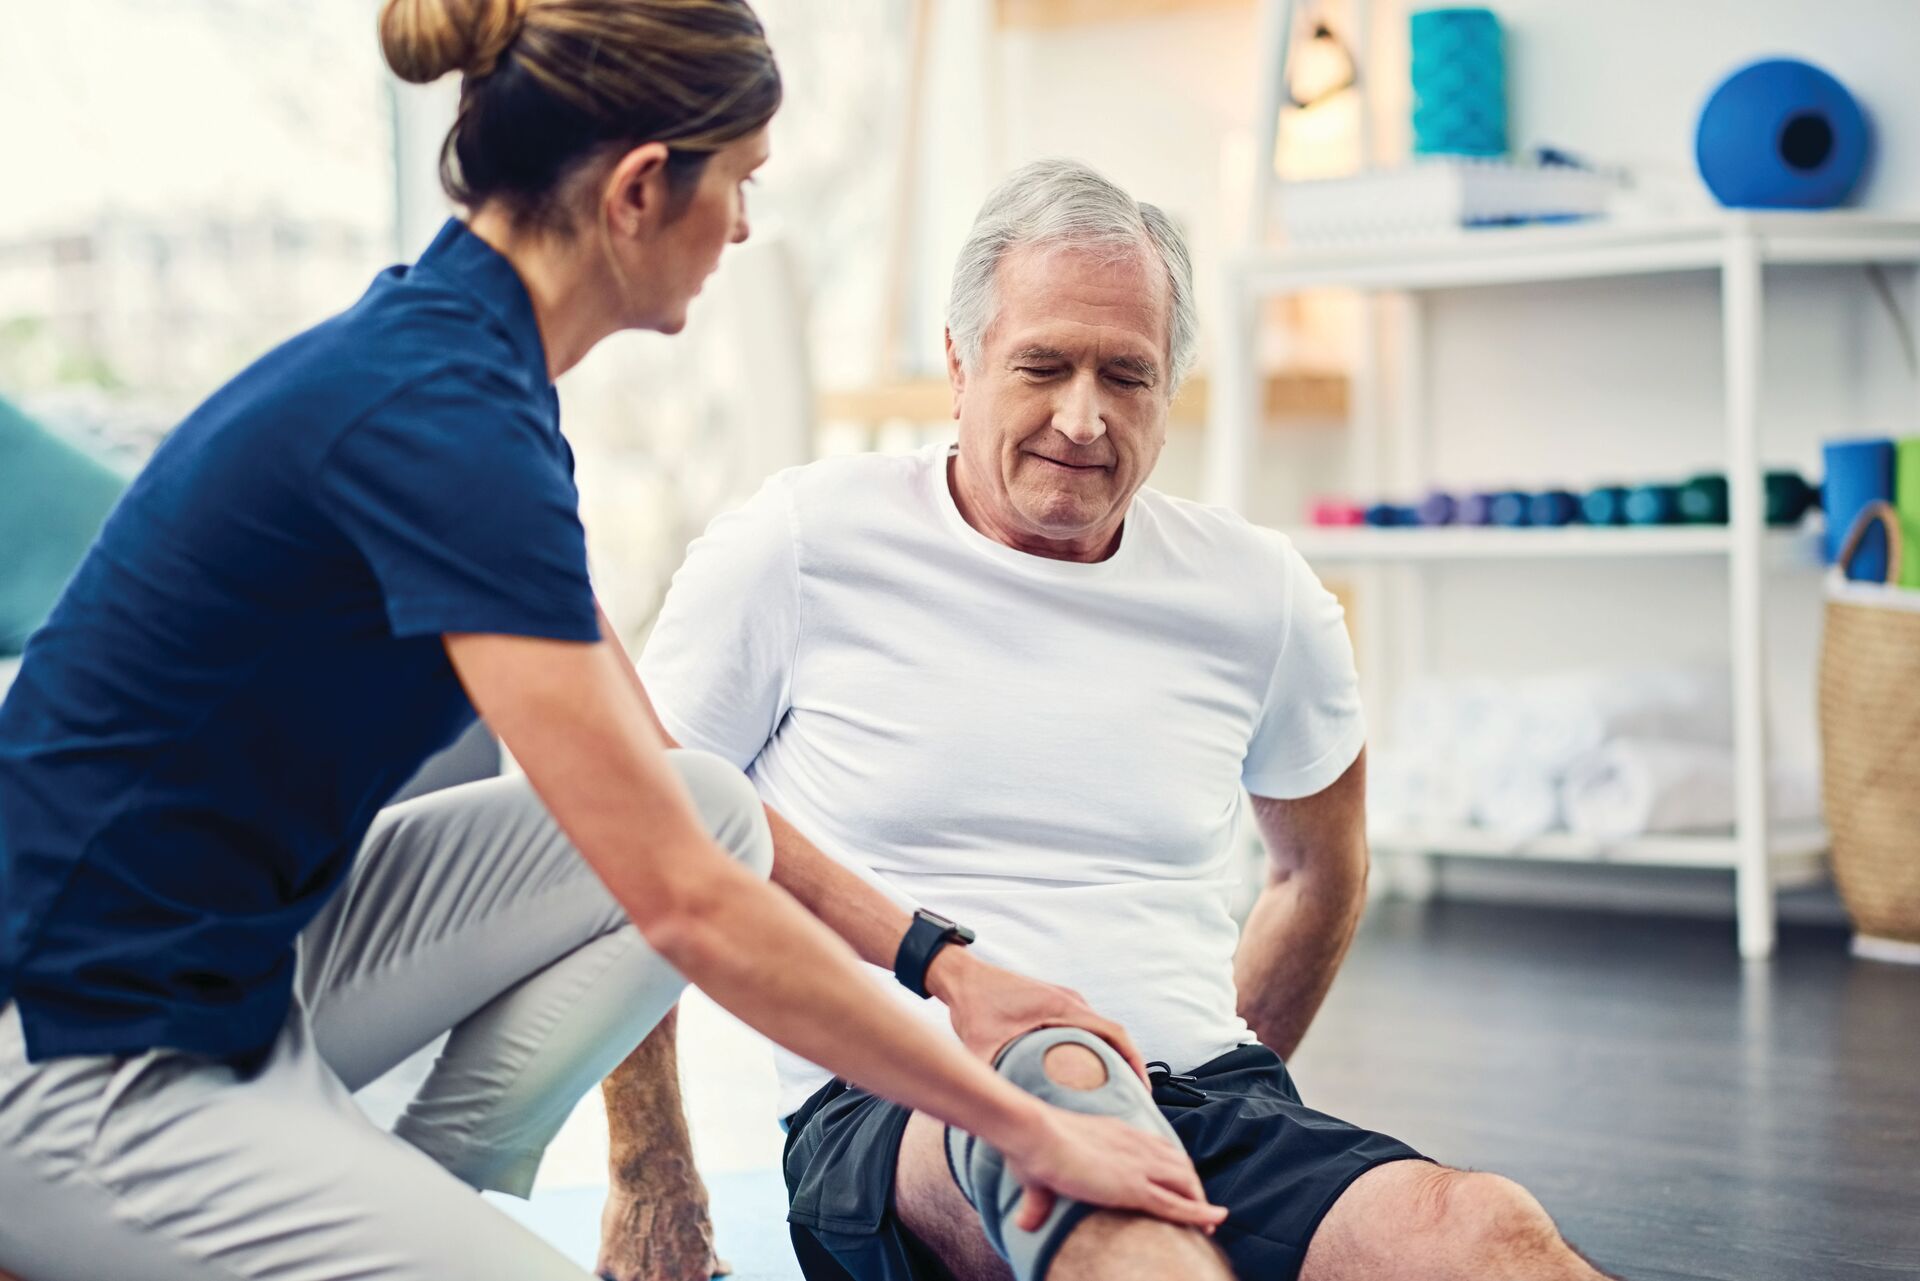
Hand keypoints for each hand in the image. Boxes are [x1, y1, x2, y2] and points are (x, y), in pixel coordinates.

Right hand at [597, 1181, 730, 1280]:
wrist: (653, 1172)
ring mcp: (633, 1280)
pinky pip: (604, 1274)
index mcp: (695, 1279)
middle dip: (655, 1272)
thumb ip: (708, 1256)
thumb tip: (723, 1270)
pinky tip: (619, 1236)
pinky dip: (610, 1259)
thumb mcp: (705, 1228)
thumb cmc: (684, 1195)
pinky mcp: (607, 1268)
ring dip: (631, 1268)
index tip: (671, 1265)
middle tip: (652, 1248)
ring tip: (636, 1240)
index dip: (677, 1275)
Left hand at [930, 950, 1148, 1083]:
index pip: (1116, 1033)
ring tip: (1117, 1093)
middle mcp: (1071, 1001)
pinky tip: (1089, 1073)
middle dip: (1129, 1067)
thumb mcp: (983, 1047)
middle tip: (1134, 1102)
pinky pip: (1087, 1027)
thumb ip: (993, 1077)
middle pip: (1115, 1035)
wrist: (960, 976)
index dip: (1135, 1062)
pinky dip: (1096, 1049)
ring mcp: (1064, 1000)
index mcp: (1064, 1007)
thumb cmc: (972, 1005)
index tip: (1143, 1091)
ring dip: (1113, 1057)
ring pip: (1101, 1031)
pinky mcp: (1055, 1003)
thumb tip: (999, 1111)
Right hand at [996, 1102, 1226, 1233]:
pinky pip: (1177, 1204)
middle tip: (1200, 1206)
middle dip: (1193, 1185)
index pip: (1158, 1147)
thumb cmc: (1032, 1147)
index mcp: (1117, 1133)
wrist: (1036, 1134)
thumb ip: (1038, 1200)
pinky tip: (1213, 1220)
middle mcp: (1135, 1145)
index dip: (1172, 1166)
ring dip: (1200, 1201)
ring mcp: (1138, 1166)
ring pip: (1185, 1183)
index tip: (1179, 1182)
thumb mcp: (1039, 1172)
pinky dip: (1199, 1213)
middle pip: (1179, 1163)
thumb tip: (1024, 1223)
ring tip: (1210, 1220)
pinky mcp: (1134, 1187)